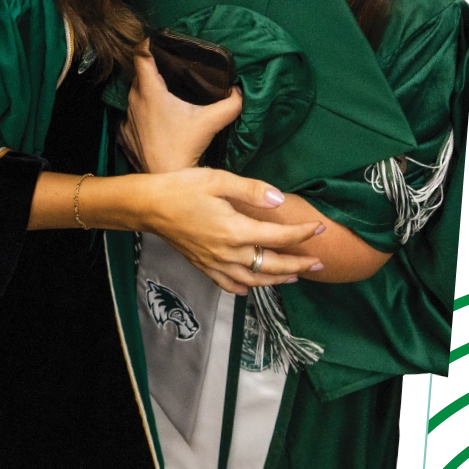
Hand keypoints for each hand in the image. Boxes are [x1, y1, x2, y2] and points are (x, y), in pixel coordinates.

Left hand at [124, 48, 241, 171]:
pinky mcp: (124, 134)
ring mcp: (126, 117)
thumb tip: (240, 91)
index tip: (158, 40)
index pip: (140, 54)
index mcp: (149, 90)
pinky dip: (142, 112)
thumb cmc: (183, 148)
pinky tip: (157, 119)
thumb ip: (230, 103)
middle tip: (171, 66)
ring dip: (147, 91)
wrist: (164, 178)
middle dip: (152, 67)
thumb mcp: (210, 122)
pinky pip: (131, 115)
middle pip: (138, 74)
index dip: (147, 43)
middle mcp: (133, 100)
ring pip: (135, 94)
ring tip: (166, 91)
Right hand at [141, 168, 324, 294]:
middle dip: (299, 265)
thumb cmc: (182, 188)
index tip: (319, 229)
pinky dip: (245, 288)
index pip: (279, 236)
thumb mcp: (217, 179)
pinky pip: (229, 285)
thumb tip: (280, 199)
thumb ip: (251, 190)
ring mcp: (215, 263)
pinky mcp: (203, 266)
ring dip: (277, 280)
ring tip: (295, 276)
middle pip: (272, 265)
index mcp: (236, 230)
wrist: (148, 206)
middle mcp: (229, 252)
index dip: (302, 234)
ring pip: (254, 280)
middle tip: (319, 263)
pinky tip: (252, 287)